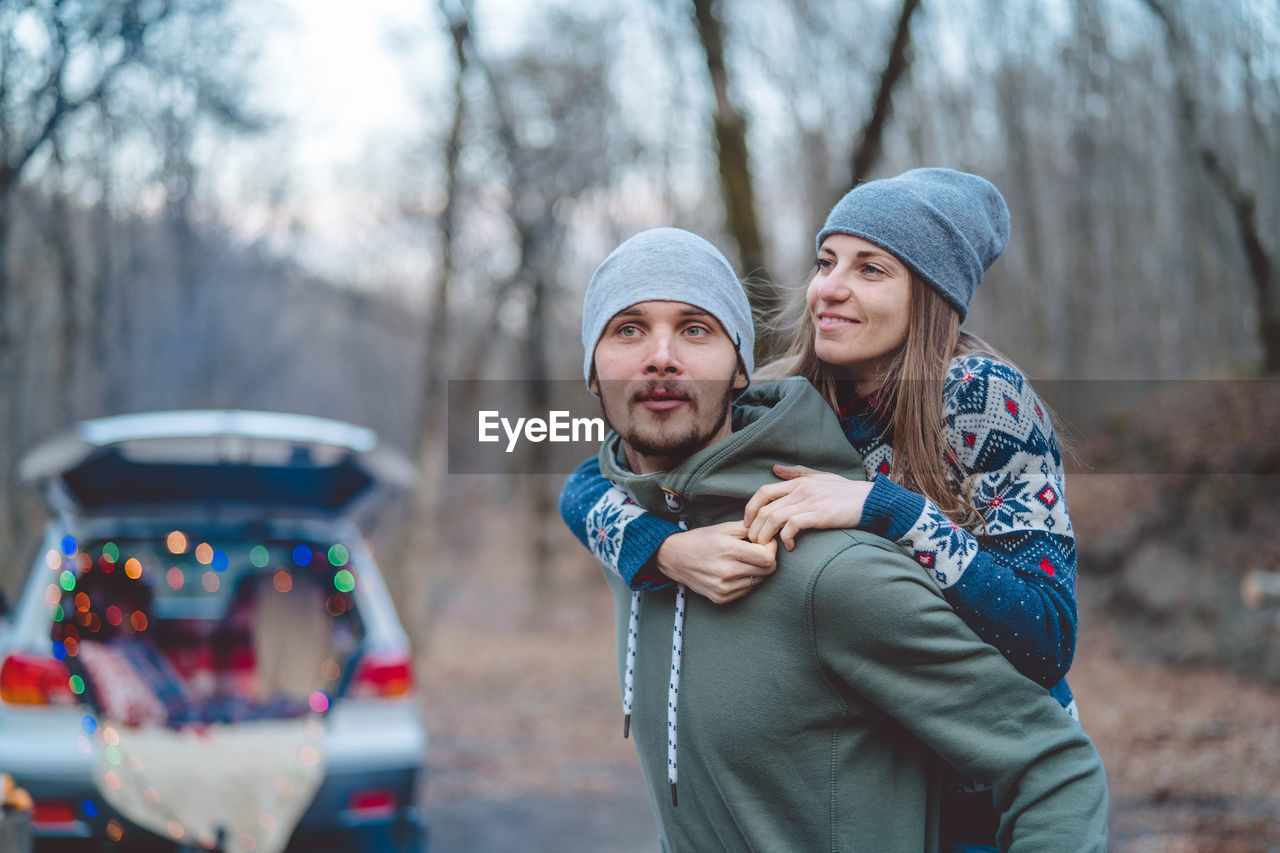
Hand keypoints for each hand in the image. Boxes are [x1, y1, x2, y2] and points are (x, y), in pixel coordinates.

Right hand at [655, 521, 777, 603]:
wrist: (675, 558)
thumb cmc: (701, 540)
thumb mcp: (723, 527)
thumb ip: (749, 528)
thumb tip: (770, 532)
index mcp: (728, 550)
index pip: (767, 557)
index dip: (771, 548)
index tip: (765, 543)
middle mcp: (727, 571)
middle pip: (767, 571)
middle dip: (768, 559)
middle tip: (758, 551)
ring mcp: (724, 588)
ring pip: (760, 581)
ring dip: (758, 570)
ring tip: (745, 560)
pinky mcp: (721, 598)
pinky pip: (747, 590)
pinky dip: (747, 580)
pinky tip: (736, 571)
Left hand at [744, 464, 871, 550]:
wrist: (872, 500)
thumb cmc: (846, 491)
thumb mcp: (821, 477)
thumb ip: (797, 473)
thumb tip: (775, 468)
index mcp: (799, 482)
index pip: (763, 491)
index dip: (750, 508)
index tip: (748, 524)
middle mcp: (802, 490)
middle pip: (766, 508)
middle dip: (755, 528)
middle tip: (755, 542)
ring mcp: (811, 502)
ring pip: (775, 518)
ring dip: (766, 535)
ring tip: (767, 547)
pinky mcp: (821, 515)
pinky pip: (793, 526)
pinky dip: (786, 538)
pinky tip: (790, 547)